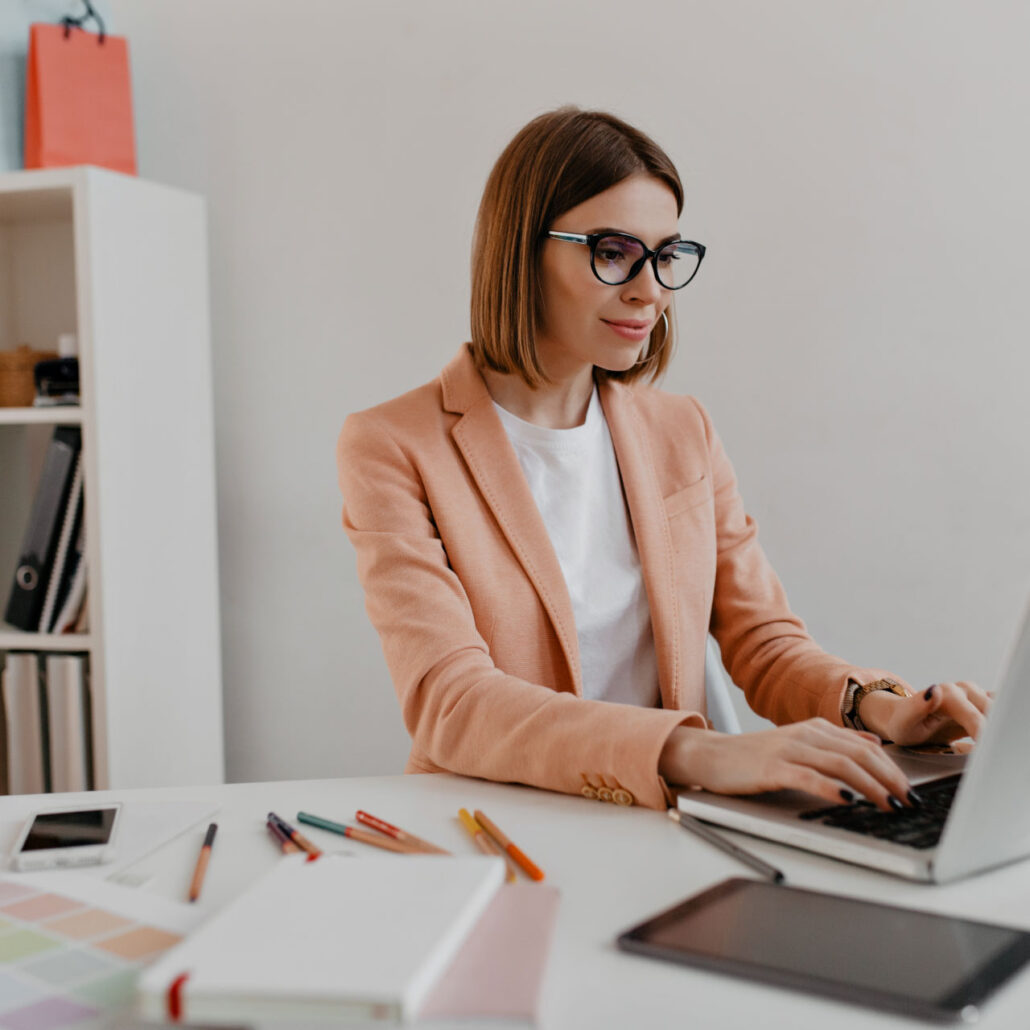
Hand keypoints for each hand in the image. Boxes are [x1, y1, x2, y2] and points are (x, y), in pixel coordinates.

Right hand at [659, 719, 916, 812]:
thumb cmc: (755, 756)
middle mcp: (806, 734)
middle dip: (890, 779)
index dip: (893, 769)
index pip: (866, 747)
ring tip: (889, 805)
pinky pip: (808, 776)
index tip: (911, 792)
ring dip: (871, 786)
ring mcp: (789, 750)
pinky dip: (832, 789)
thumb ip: (836, 742)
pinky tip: (848, 801)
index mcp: (815, 728)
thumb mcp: (799, 743)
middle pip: (859, 754)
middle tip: (909, 801)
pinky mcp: (772, 768)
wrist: (711, 755)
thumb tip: (875, 745)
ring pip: (841, 764)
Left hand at [857, 681, 991, 749]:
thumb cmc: (903, 722)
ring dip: (999, 728)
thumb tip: (934, 690)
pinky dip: (1000, 725)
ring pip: (1000, 711)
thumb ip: (918, 706)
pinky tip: (993, 740)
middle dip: (996, 734)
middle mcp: (965, 691)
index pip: (976, 719)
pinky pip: (999, 712)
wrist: (903, 717)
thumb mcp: (905, 719)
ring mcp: (975, 696)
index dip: (985, 738)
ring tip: (993, 748)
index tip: (986, 754)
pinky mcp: (981, 704)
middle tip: (992, 756)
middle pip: (993, 714)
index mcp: (949, 694)